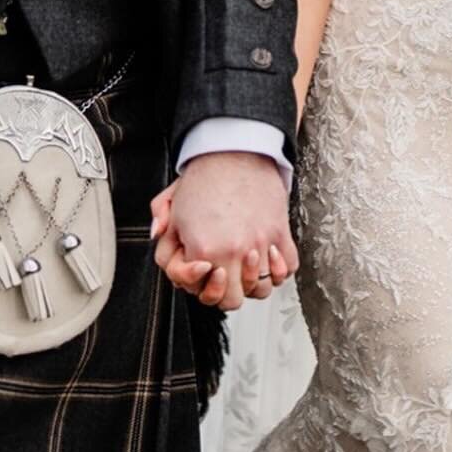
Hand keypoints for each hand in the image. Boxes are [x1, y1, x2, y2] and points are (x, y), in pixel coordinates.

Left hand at [151, 154, 297, 311]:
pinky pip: (287, 270)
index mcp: (203, 250)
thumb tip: (164, 252)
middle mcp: (233, 252)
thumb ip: (164, 240)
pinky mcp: (280, 233)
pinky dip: (278, 270)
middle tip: (223, 273)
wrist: (235, 151)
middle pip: (233, 300)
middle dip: (225, 290)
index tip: (204, 269)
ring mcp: (260, 245)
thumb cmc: (204, 178)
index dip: (200, 286)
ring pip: (262, 290)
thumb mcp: (170, 207)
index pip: (204, 295)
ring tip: (244, 265)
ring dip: (252, 283)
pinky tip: (266, 257)